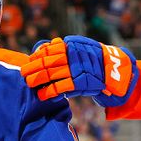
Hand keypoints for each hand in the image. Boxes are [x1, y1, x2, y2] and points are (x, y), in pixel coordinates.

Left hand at [21, 36, 137, 106]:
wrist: (116, 72)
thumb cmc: (94, 61)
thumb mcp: (81, 48)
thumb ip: (63, 47)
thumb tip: (42, 47)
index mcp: (73, 45)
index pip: (49, 49)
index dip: (37, 55)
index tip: (29, 60)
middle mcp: (74, 56)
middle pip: (47, 61)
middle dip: (33, 68)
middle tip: (23, 73)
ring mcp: (77, 70)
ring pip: (51, 74)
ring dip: (37, 79)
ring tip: (29, 83)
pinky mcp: (81, 84)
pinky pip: (61, 88)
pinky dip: (49, 92)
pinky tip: (41, 95)